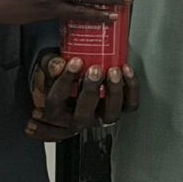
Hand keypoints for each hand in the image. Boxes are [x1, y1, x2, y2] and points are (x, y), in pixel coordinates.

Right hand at [25, 54, 140, 142]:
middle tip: (95, 70)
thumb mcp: (50, 68)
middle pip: (83, 115)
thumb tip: (58, 64)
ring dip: (114, 92)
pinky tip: (126, 70)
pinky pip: (129, 105)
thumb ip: (51, 65)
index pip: (56, 102)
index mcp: (56, 111)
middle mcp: (78, 119)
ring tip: (114, 70)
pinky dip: (132, 88)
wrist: (77, 83)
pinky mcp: (119, 109)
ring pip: (110, 115)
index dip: (65, 82)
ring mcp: (100, 117)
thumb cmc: (62, 76)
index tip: (75, 62)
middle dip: (90, 92)